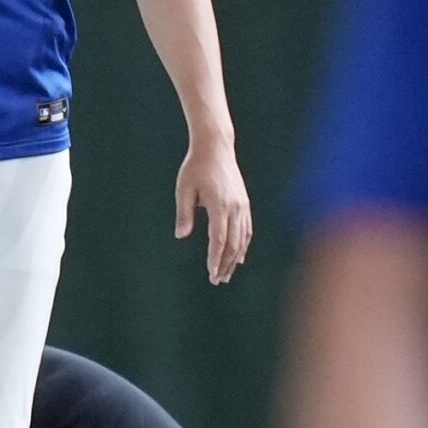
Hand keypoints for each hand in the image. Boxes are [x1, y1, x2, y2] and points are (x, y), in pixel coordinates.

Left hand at [176, 134, 252, 284]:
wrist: (216, 147)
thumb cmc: (195, 167)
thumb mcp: (184, 189)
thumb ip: (184, 213)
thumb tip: (181, 235)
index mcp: (220, 205)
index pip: (218, 239)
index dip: (215, 258)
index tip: (211, 273)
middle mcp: (235, 207)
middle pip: (233, 243)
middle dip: (225, 264)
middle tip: (217, 280)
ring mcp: (242, 206)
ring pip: (242, 239)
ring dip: (235, 259)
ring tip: (227, 274)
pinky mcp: (244, 203)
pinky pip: (247, 229)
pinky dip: (244, 245)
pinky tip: (240, 258)